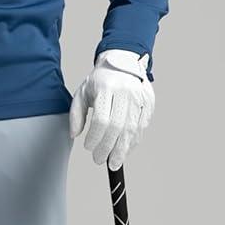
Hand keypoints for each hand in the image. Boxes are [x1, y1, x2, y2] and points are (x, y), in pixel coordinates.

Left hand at [69, 49, 154, 170]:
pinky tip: (125, 150)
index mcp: (107, 87)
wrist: (123, 62)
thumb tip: (74, 134)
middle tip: (100, 160)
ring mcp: (140, 97)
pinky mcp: (149, 102)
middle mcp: (126, 91)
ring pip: (132, 129)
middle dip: (108, 148)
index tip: (89, 148)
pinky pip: (142, 127)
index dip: (95, 138)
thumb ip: (76, 114)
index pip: (101, 119)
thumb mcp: (83, 92)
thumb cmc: (101, 80)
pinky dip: (133, 142)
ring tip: (114, 162)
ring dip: (122, 150)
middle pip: (117, 127)